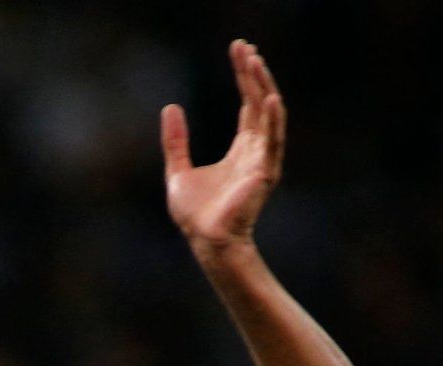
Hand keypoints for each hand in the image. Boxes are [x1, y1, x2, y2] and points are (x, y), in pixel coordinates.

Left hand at [160, 40, 285, 255]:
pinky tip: (270, 97)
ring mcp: (262, 159)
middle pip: (258, 102)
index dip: (244, 78)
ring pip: (268, 115)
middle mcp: (256, 150)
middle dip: (253, 74)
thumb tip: (171, 107)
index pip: (247, 104)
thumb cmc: (196, 213)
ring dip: (262, 87)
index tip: (240, 51)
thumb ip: (176, 140)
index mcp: (241, 148)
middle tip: (245, 47)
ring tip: (255, 62)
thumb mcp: (177, 169)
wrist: (206, 241)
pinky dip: (272, 119)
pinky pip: (271, 141)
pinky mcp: (263, 172)